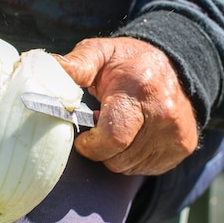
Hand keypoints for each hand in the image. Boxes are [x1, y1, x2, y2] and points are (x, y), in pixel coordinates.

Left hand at [56, 37, 198, 175]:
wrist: (175, 63)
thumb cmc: (128, 62)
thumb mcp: (99, 53)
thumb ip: (73, 65)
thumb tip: (40, 68)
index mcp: (139, 89)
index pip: (113, 137)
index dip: (91, 145)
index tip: (83, 137)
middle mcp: (164, 113)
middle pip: (119, 158)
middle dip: (101, 149)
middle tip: (101, 126)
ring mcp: (176, 133)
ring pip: (130, 167)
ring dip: (117, 154)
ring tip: (120, 127)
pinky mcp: (183, 146)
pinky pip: (146, 169)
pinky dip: (134, 158)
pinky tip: (135, 135)